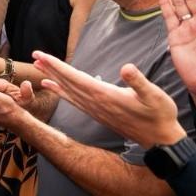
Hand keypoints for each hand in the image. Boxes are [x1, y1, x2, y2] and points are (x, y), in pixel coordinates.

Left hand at [36, 51, 185, 148]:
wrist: (160, 140)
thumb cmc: (160, 115)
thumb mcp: (155, 96)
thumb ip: (139, 82)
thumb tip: (127, 68)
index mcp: (104, 95)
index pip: (74, 77)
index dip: (57, 66)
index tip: (42, 56)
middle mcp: (95, 103)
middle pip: (67, 82)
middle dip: (50, 68)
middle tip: (34, 55)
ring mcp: (95, 109)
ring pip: (68, 91)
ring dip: (53, 78)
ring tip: (38, 66)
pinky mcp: (97, 113)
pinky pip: (73, 100)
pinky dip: (60, 92)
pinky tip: (52, 86)